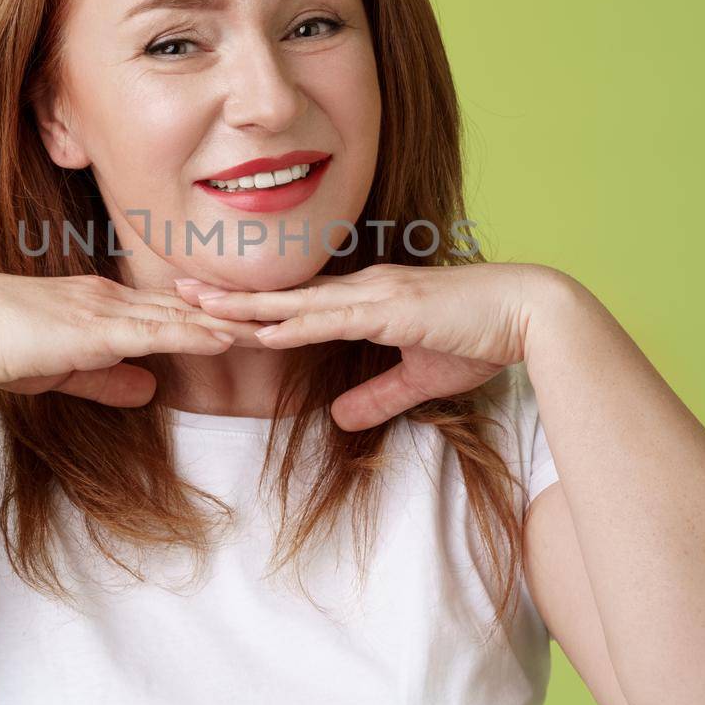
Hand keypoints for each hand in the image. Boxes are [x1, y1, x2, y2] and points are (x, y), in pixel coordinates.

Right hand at [0, 272, 265, 406]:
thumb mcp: (62, 370)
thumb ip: (106, 378)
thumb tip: (149, 389)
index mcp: (101, 306)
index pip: (169, 311)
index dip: (212, 316)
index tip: (252, 319)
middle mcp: (110, 299)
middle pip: (187, 307)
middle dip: (237, 313)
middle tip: (285, 315)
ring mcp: (105, 310)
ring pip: (182, 316)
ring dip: (229, 322)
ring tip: (275, 325)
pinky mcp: (95, 328)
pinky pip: (156, 331)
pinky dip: (194, 333)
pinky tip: (226, 336)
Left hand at [173, 262, 558, 430]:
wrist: (527, 316)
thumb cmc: (480, 338)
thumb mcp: (419, 378)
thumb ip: (376, 395)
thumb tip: (336, 416)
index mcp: (366, 300)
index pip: (297, 304)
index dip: (251, 304)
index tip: (207, 303)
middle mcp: (362, 290)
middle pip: (282, 294)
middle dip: (230, 293)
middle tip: (176, 288)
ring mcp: (375, 294)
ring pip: (297, 301)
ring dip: (248, 303)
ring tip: (199, 303)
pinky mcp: (393, 308)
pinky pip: (334, 318)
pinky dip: (296, 323)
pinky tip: (263, 328)